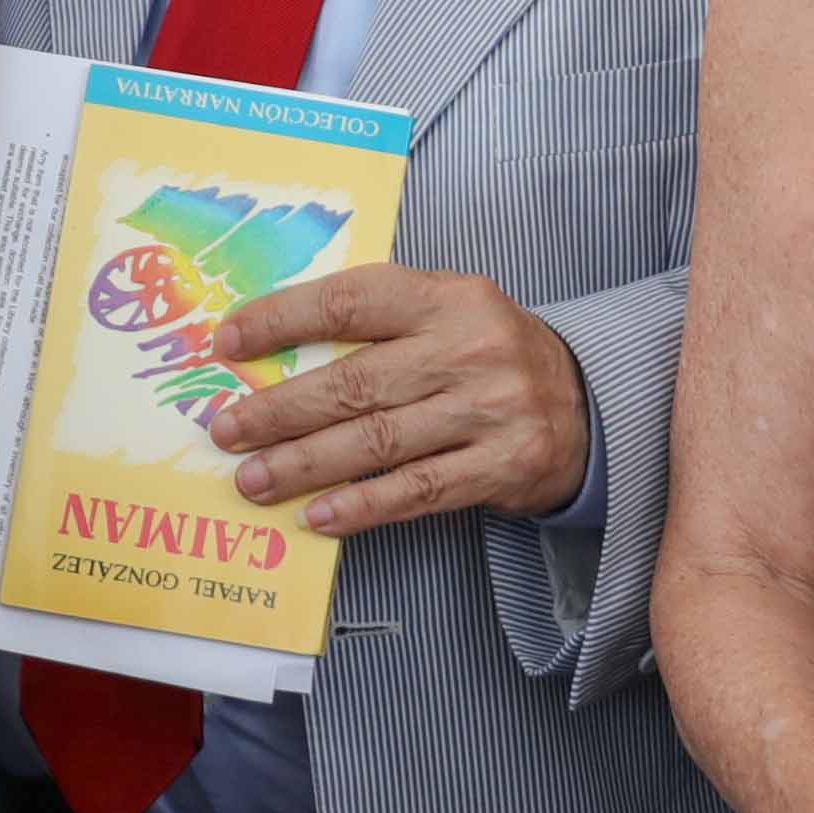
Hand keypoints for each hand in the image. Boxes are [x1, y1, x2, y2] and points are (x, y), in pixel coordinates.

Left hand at [201, 262, 589, 535]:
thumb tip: (275, 356)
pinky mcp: (503, 467)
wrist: (587, 402)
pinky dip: (363, 506)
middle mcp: (470, 349)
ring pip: (378, 441)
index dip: (282, 320)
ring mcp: (489, 411)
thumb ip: (377, 323)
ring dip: (305, 464)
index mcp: (447, 297)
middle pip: (356, 382)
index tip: (227, 342)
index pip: (351, 301)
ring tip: (254, 479)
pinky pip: (418, 491)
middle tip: (226, 431)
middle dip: (279, 410)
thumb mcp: (446, 311)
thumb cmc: (490, 354)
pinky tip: (319, 515)